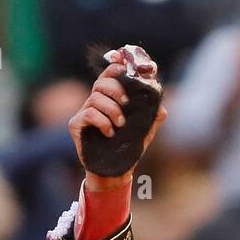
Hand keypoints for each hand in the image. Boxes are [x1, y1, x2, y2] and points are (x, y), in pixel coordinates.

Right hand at [69, 57, 167, 191]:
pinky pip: (89, 113)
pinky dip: (102, 121)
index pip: (110, 75)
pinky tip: (110, 133)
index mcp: (109, 99)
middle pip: (101, 82)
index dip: (116, 67)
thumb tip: (163, 109)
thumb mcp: (143, 132)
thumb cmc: (127, 149)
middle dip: (116, 90)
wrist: (114, 172)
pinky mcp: (76, 125)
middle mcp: (94, 102)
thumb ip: (152, 118)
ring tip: (121, 124)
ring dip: (112, 109)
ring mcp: (83, 113)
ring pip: (95, 97)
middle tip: (126, 104)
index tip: (125, 67)